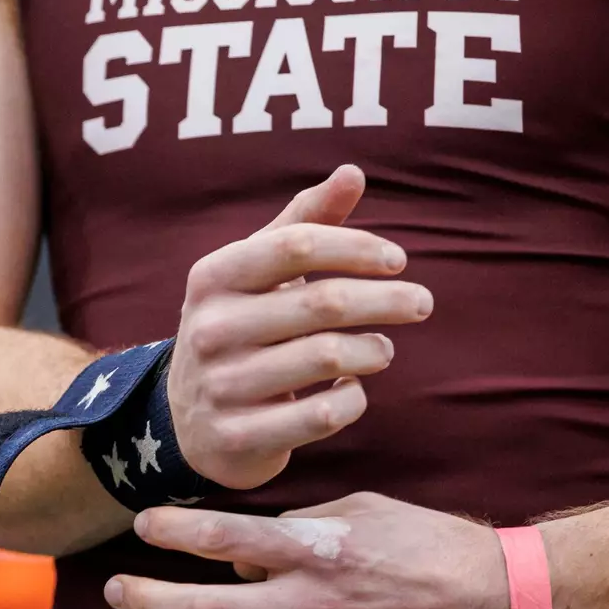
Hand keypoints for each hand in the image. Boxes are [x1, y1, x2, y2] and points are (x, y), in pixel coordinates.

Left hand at [104, 493, 512, 608]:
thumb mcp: (362, 512)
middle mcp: (310, 605)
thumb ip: (296, 526)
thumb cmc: (428, 549)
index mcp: (317, 550)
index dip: (172, 533)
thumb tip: (238, 549)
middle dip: (147, 599)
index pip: (221, 539)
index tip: (143, 525)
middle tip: (116, 590)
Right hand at [167, 166, 433, 489]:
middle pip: (323, 302)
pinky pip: (322, 416)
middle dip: (387, 300)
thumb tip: (352, 173)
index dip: (357, 248)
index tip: (398, 260)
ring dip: (373, 351)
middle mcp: (211, 329)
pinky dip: (353, 400)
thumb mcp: (257, 273)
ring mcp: (221, 385)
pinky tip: (353, 389)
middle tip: (422, 303)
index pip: (297, 245)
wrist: (187, 420)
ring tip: (383, 349)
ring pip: (329, 358)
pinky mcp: (239, 435)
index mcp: (213, 277)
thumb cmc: (240, 327)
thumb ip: (304, 222)